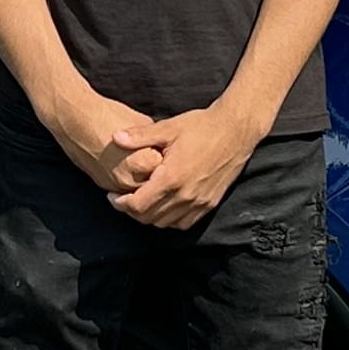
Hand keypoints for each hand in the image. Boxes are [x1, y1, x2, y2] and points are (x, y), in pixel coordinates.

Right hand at [37, 88, 171, 195]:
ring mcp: (117, 185)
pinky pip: (125, 191)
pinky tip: (132, 169)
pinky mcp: (105, 186)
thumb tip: (164, 149)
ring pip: (140, 193)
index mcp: (145, 162)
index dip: (171, 161)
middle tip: (162, 163)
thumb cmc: (108, 116)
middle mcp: (131, 179)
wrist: (74, 120)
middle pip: (156, 186)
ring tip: (147, 167)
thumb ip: (155, 141)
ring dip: (146, 184)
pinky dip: (131, 184)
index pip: (169, 170)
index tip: (172, 154)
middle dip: (160, 176)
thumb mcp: (142, 123)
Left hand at [113, 101, 259, 230]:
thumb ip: (140, 136)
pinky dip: (170, 220)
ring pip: (165, 223)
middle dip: (132, 211)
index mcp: (171, 178)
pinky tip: (164, 206)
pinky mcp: (210, 203)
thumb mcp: (168, 127)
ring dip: (150, 216)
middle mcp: (185, 195)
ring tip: (142, 202)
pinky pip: (184, 223)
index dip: (120, 204)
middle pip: (149, 218)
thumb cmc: (201, 126)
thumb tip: (115, 137)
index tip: (113, 197)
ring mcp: (199, 202)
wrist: (235, 130)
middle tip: (123, 199)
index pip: (138, 205)